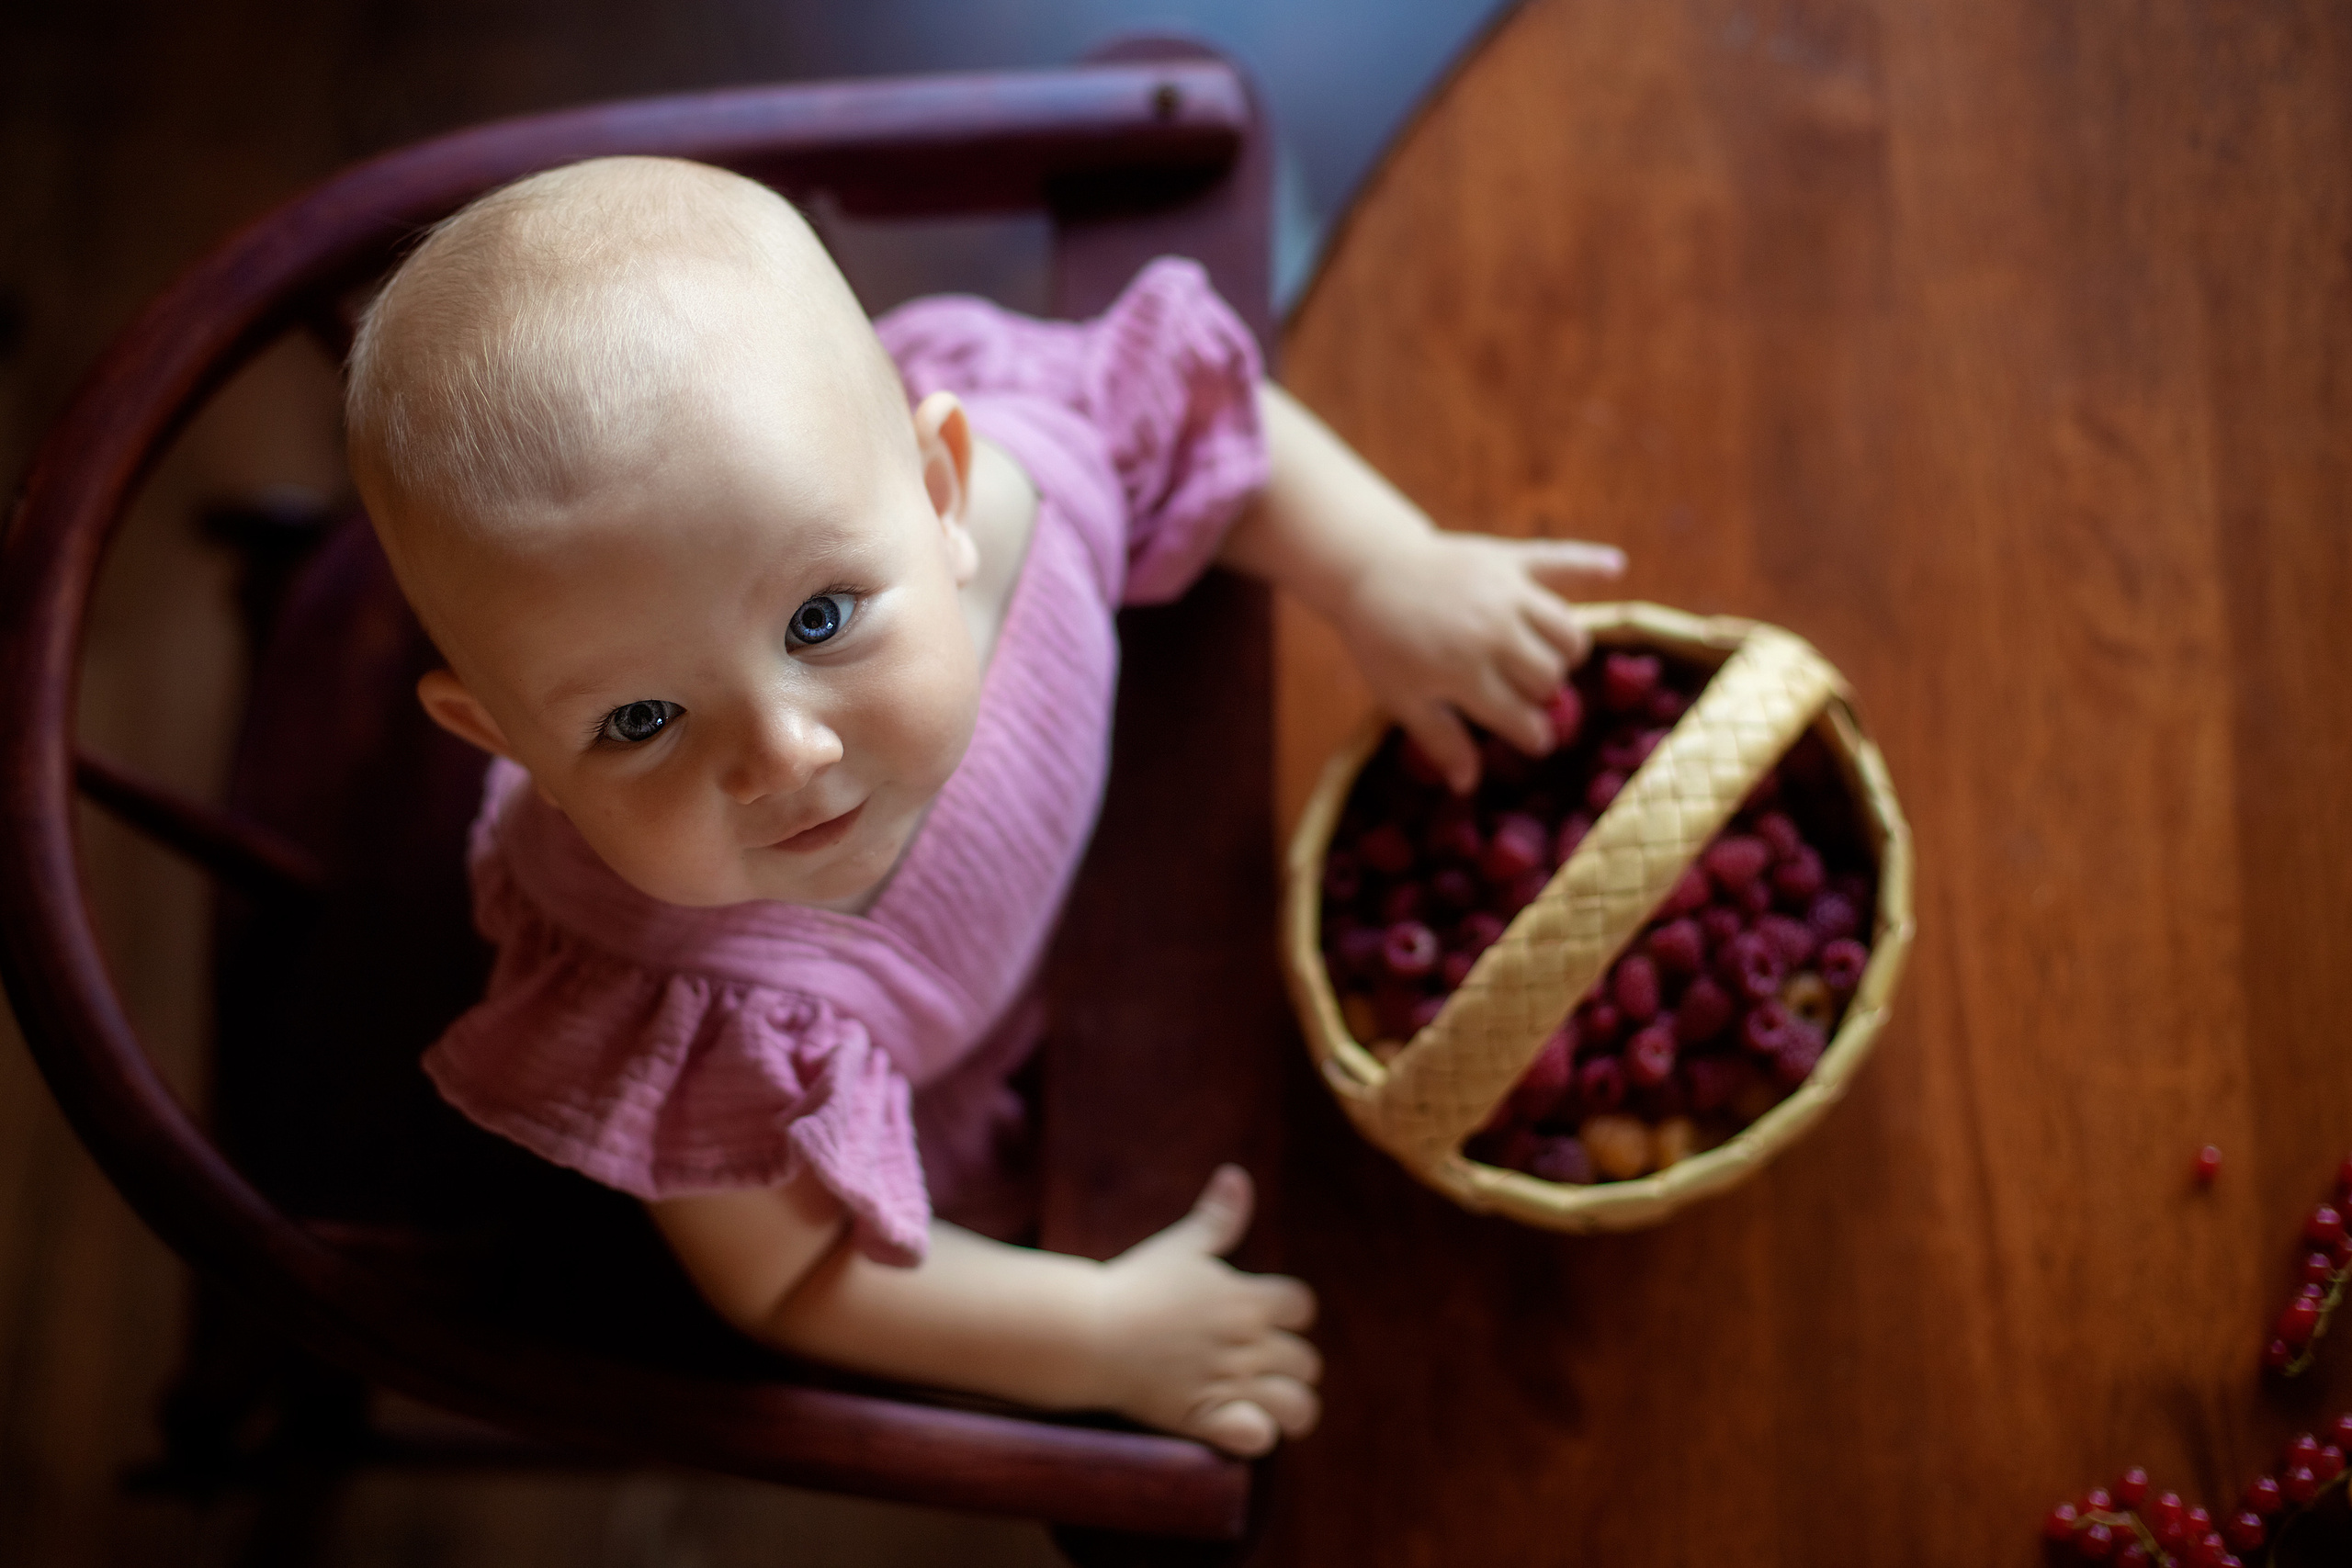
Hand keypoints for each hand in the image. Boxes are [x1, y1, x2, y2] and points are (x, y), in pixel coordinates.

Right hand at [1090, 1165, 1320, 1456]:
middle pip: (1306, 1360)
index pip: (1303, 1306)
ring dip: (1291, 1406)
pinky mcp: (1205, 1417)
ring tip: (1270, 1405)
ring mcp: (1229, 1382)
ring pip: (1297, 1404)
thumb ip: (1218, 1216)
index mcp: (1247, 1300)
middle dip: (1291, 1363)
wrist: (1087, 1331)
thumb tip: (1237, 1174)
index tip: (1266, 1319)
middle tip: (1262, 1365)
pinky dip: (1258, 1434)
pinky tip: (1244, 1427)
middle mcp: (1246, 1342)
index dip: (1290, 1314)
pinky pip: (1257, 1435)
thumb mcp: (1182, 1245)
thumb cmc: (1135, 1285)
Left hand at [1336, 530, 1626, 792]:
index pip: (1523, 720)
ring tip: (1544, 658)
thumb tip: (1468, 786)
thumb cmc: (1384, 643)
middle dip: (1542, 696)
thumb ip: (1440, 740)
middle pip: (1550, 680)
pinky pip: (1561, 561)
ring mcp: (1507, 593)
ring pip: (1569, 635)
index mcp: (1465, 673)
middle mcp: (1494, 633)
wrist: (1371, 571)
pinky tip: (1615, 566)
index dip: (1533, 737)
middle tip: (1524, 694)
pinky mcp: (1511, 559)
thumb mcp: (1402, 699)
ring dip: (1564, 653)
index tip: (1533, 740)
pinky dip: (1589, 561)